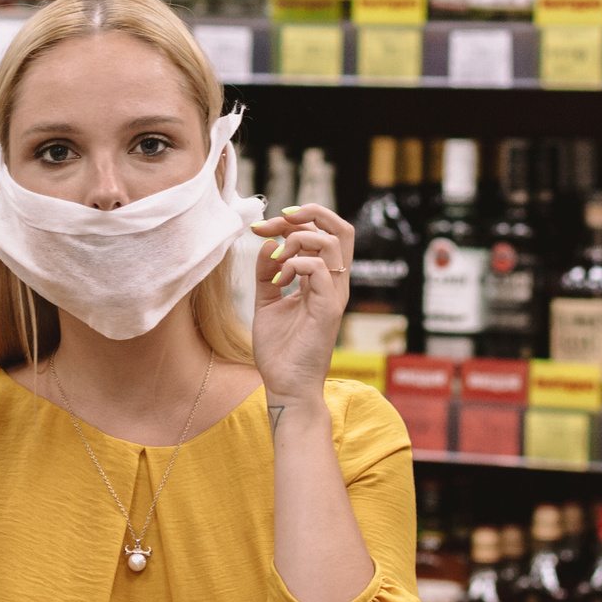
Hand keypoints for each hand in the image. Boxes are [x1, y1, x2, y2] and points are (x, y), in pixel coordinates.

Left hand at [251, 205, 351, 404]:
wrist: (285, 386)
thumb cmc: (280, 350)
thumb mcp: (267, 302)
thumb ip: (267, 273)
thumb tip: (266, 244)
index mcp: (323, 280)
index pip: (323, 233)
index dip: (293, 221)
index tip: (261, 227)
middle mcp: (333, 284)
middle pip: (340, 229)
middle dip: (305, 214)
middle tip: (272, 223)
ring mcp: (334, 295)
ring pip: (332, 242)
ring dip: (297, 241)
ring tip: (275, 262)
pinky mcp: (329, 309)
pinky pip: (320, 269)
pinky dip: (294, 264)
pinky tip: (277, 281)